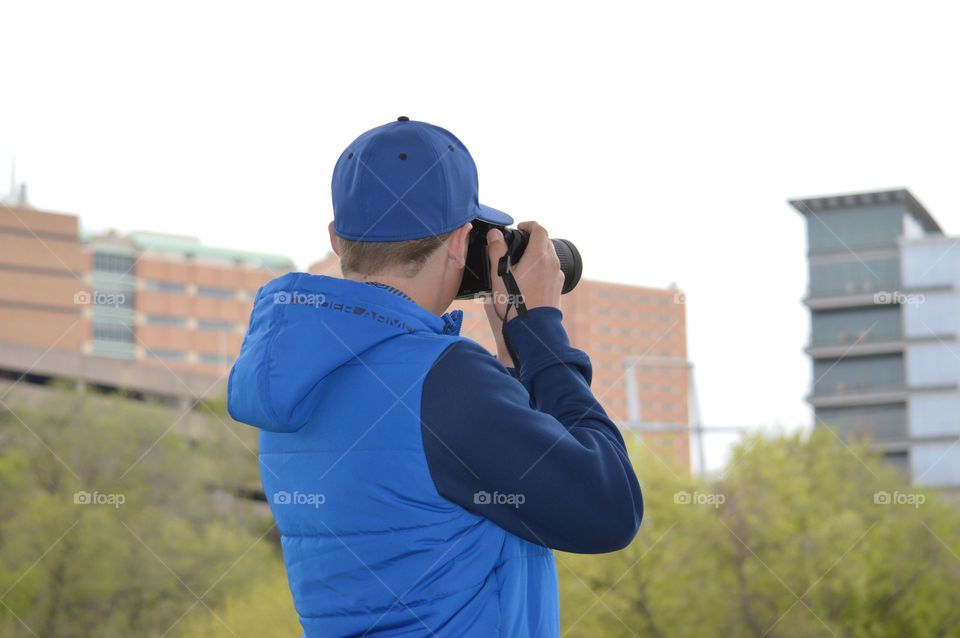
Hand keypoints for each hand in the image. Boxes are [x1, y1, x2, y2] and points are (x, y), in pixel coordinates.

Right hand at [483, 222, 563, 363]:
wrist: (533, 329)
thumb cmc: (515, 302)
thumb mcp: (499, 275)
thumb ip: (496, 250)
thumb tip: (495, 234)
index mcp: (539, 255)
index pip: (539, 229)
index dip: (529, 225)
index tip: (520, 228)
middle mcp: (553, 263)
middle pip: (546, 242)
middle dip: (533, 240)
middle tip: (519, 245)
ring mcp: (558, 277)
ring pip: (550, 258)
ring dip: (538, 255)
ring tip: (522, 264)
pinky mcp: (558, 289)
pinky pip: (551, 272)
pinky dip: (542, 269)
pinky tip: (530, 280)